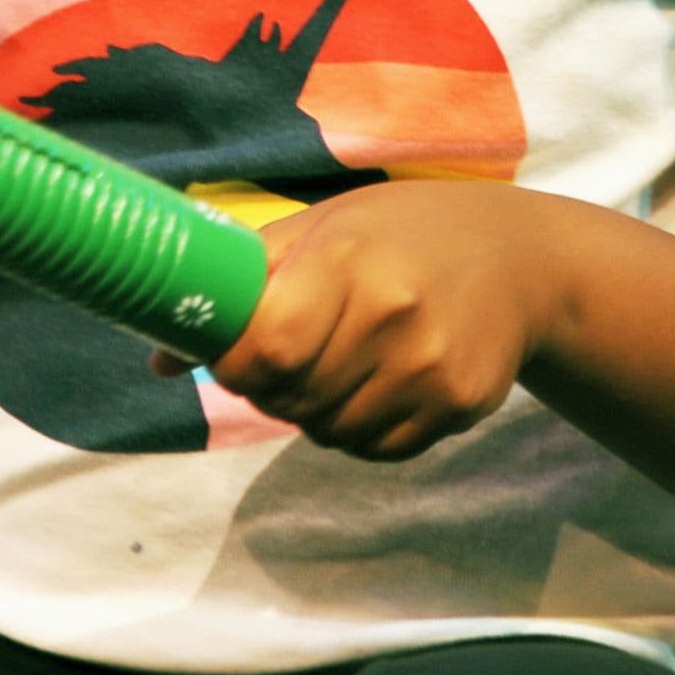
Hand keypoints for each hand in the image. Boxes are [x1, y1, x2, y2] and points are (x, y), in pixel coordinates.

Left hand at [177, 182, 564, 460]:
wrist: (520, 259)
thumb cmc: (400, 233)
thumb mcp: (324, 226)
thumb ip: (243, 284)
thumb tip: (153, 360)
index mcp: (348, 258)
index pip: (268, 348)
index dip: (238, 363)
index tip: (237, 352)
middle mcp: (394, 313)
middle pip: (292, 397)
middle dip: (273, 387)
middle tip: (289, 354)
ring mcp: (431, 366)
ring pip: (329, 433)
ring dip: (315, 411)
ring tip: (342, 359)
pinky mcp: (459, 405)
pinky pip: (376, 449)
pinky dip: (360, 428)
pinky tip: (380, 379)